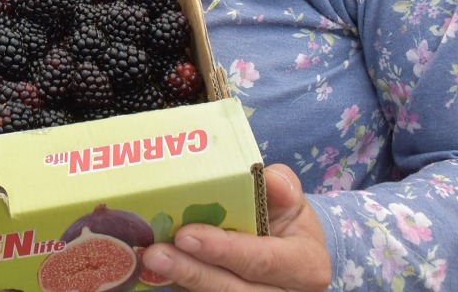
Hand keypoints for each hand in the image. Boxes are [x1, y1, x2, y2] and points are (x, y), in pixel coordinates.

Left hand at [140, 164, 329, 291]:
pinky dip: (181, 286)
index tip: (186, 236)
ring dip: (182, 281)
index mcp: (306, 266)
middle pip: (235, 290)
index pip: (262, 261)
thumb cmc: (286, 220)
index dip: (224, 250)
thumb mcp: (291, 200)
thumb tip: (266, 177)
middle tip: (155, 254)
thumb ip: (282, 187)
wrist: (290, 251)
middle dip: (192, 272)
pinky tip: (156, 272)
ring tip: (150, 261)